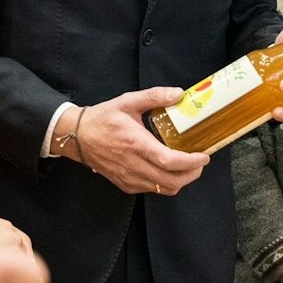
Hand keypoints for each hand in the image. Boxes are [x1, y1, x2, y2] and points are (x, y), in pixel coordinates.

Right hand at [74, 88, 209, 195]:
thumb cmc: (103, 118)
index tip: (204, 155)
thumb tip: (179, 93)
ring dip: (181, 180)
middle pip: (171, 181)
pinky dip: (166, 183)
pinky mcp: (125, 184)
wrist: (78, 137)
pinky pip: (153, 190)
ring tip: (188, 166)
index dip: (191, 162)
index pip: (169, 161)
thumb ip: (154, 96)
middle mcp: (133, 165)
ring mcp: (129, 178)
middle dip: (192, 174)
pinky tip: (168, 169)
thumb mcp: (128, 101)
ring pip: (164, 189)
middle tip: (200, 161)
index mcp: (135, 144)